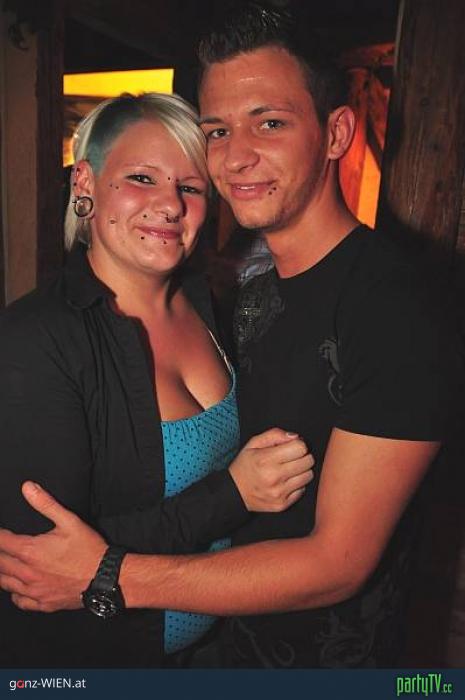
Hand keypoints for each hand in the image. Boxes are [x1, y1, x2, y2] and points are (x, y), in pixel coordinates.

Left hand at [0, 481, 106, 611]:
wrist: (105, 578)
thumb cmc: (88, 550)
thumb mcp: (69, 521)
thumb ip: (46, 503)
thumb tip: (27, 488)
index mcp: (30, 552)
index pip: (1, 541)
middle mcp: (27, 573)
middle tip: (0, 544)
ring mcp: (34, 591)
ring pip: (4, 583)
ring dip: (1, 571)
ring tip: (3, 562)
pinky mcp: (42, 603)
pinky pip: (18, 601)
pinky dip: (13, 592)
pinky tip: (17, 586)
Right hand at [229, 428, 313, 511]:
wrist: (234, 493)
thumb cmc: (244, 466)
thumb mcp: (253, 444)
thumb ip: (274, 435)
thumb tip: (295, 437)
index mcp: (266, 459)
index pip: (300, 448)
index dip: (298, 444)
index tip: (291, 447)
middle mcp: (274, 477)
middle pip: (308, 461)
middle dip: (302, 456)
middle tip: (292, 458)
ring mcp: (279, 493)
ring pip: (308, 476)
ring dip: (302, 470)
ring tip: (289, 470)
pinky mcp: (282, 504)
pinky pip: (303, 490)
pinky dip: (297, 484)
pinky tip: (286, 482)